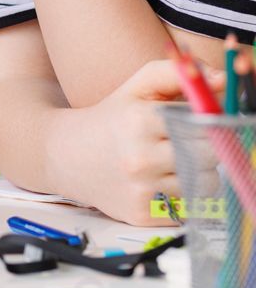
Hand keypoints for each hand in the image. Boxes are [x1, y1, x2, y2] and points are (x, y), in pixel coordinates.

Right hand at [52, 59, 199, 224]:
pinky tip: (159, 183)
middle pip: (210, 156)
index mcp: (140, 120)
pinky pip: (189, 207)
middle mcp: (139, 157)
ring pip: (205, 184)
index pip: (207, 126)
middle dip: (205, 149)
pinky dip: (182, 196)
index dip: (208, 125)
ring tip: (171, 164)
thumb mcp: (136, 88)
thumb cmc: (111, 118)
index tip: (196, 125)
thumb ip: (176, 74)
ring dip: (196, 174)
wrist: (65, 155)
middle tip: (183, 144)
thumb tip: (223, 79)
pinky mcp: (141, 213)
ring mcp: (140, 188)